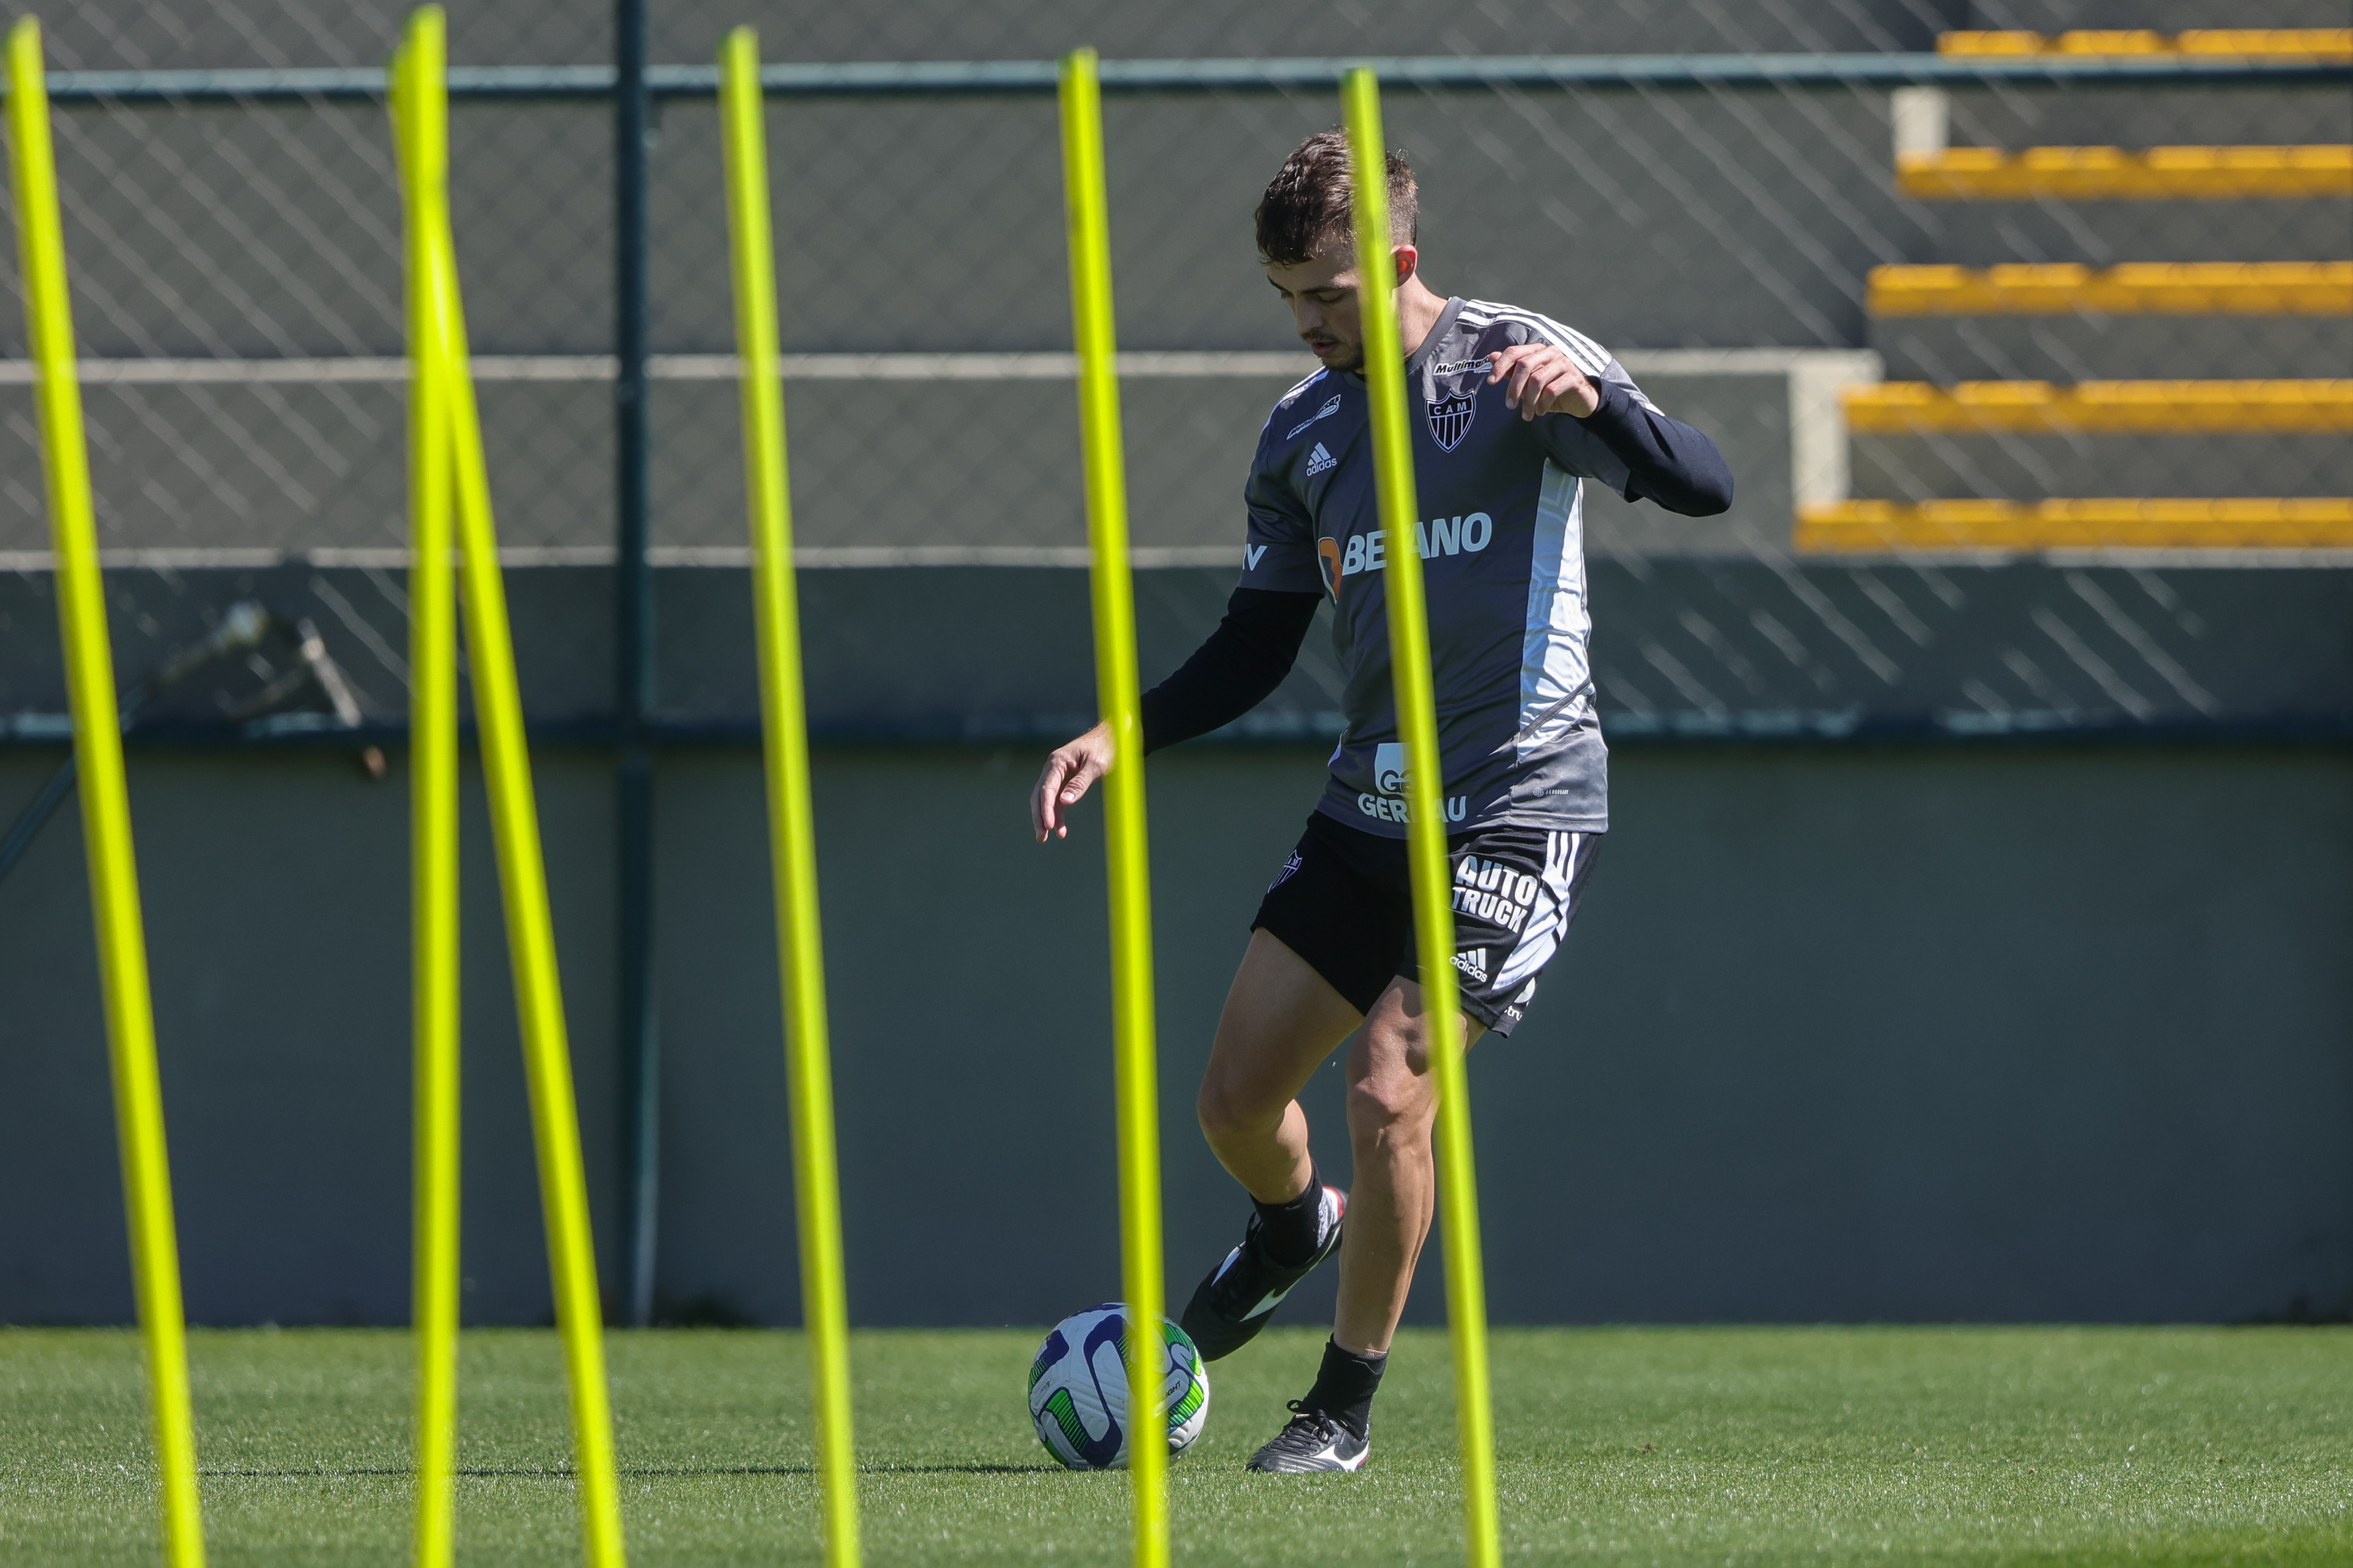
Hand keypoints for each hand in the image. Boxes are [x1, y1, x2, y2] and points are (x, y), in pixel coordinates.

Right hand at [1031, 721, 1113, 841]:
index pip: (1046, 788)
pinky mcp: (1065, 781)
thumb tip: (1064, 802)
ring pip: (1046, 799)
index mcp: (1057, 761)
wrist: (1113, 737)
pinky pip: (1057, 800)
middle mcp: (1053, 768)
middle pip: (1040, 795)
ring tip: (1044, 838)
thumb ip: (1080, 783)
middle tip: (1041, 837)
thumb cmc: (1106, 748)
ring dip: (1046, 818)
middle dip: (1039, 816)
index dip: (1045, 809)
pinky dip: (1057, 814)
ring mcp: (1058, 774)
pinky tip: (1060, 829)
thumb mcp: (1096, 766)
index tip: (1048, 825)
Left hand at [1487, 344, 1598, 419]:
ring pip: (1537, 379)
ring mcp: (1563, 363)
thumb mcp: (1528, 383)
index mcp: (1537, 351)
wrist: (1579, 400)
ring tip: (1526, 415)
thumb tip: (1491, 357)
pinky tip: (1540, 412)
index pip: (1514, 352)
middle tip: (1510, 406)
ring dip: (1529, 401)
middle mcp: (1550, 353)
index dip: (1500, 366)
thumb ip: (1511, 371)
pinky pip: (1552, 390)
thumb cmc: (1550, 390)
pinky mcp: (1573, 377)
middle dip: (1514, 387)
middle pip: (1524, 365)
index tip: (1490, 382)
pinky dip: (1542, 404)